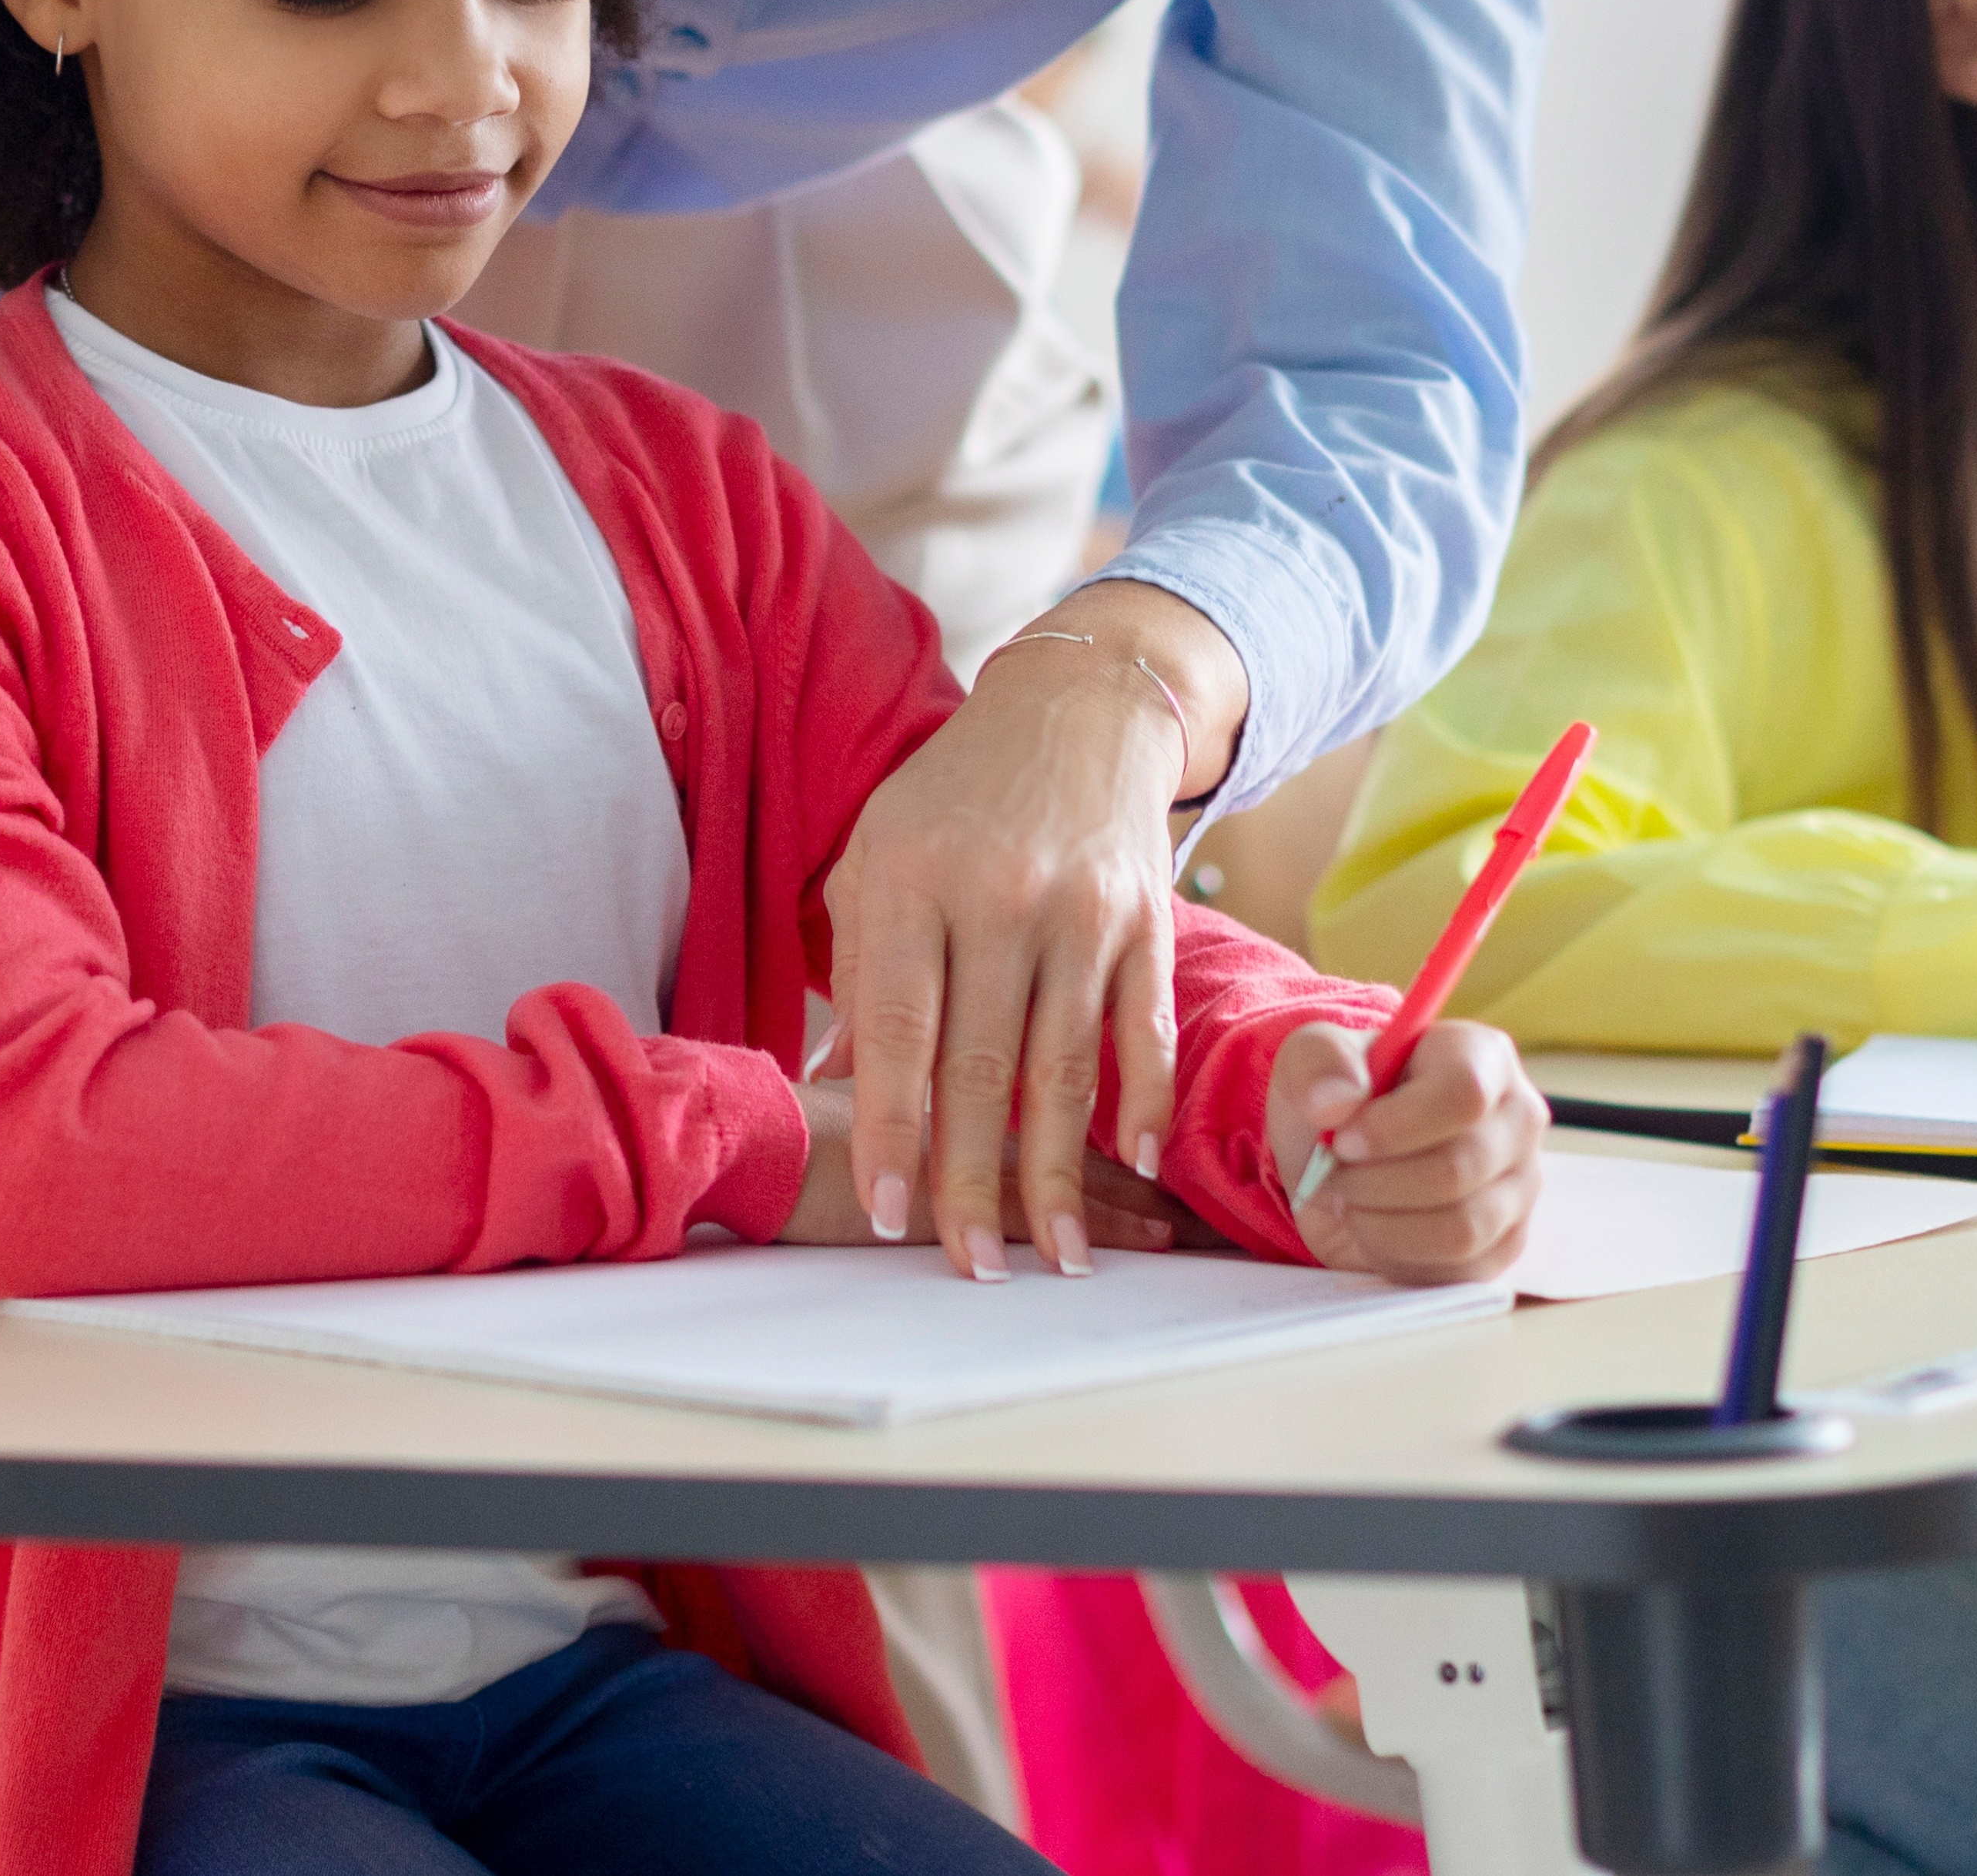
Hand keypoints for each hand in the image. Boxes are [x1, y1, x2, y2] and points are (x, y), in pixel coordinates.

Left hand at [826, 585, 1248, 1280]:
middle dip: (974, 1179)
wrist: (1076, 711)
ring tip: (1056, 1254)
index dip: (895, 1130)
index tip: (891, 1213)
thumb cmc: (954, 800)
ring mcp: (1080, 911)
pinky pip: (1144, 1028)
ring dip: (1062, 1172)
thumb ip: (860, 975)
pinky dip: (1144, 1102)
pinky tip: (1137, 1166)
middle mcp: (998, 897)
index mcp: (913, 882)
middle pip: (982, 1066)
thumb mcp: (876, 861)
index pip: (900, 1030)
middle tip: (970, 1265)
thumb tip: (829, 1089)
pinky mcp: (1146, 920)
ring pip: (1066, 1066)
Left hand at [1270, 1020, 1547, 1284]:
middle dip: (1375, 1181)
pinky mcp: (1506, 1243)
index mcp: (1482, 1056)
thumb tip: (1338, 1101)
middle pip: (1459, 1168)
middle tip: (1336, 1172)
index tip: (1343, 1139)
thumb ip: (1320, 1063)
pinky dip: (1397, 1256)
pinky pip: (1456, 1269)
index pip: (1464, 1093)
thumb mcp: (1310, 1060)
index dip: (1395, 1126)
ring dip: (1383, 1222)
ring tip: (1351, 1199)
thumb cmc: (1338, 1098)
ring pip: (1463, 1228)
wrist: (1339, 1160)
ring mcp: (1520, 1185)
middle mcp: (1518, 1119)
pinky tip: (1374, 1226)